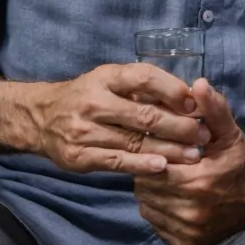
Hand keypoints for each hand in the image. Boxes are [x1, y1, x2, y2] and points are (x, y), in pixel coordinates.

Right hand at [28, 63, 209, 175]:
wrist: (41, 117)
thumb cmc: (89, 95)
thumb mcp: (112, 80)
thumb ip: (146, 87)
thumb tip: (191, 96)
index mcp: (106, 77)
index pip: (144, 78)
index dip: (173, 90)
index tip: (196, 104)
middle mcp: (93, 102)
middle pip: (145, 114)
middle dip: (180, 126)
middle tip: (204, 135)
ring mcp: (83, 130)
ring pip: (134, 141)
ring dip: (169, 149)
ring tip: (194, 154)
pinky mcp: (78, 156)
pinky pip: (116, 161)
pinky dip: (141, 164)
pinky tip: (162, 166)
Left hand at [135, 78, 244, 244]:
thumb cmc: (241, 161)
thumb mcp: (229, 132)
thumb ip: (212, 109)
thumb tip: (197, 84)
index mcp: (199, 181)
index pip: (153, 166)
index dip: (156, 155)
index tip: (166, 150)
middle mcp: (191, 210)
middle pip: (146, 187)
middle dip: (152, 172)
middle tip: (168, 164)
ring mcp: (188, 231)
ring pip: (148, 206)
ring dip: (154, 192)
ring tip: (172, 180)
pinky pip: (157, 224)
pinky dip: (161, 211)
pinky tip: (176, 200)